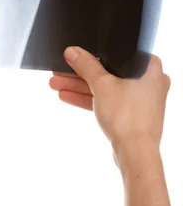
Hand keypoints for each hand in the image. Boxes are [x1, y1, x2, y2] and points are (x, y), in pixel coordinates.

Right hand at [49, 47, 170, 167]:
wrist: (135, 152)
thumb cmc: (129, 118)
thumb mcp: (102, 85)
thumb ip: (86, 66)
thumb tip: (73, 52)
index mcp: (149, 67)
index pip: (114, 54)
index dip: (90, 55)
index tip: (73, 57)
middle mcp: (149, 81)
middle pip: (108, 72)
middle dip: (80, 74)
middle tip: (60, 72)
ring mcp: (141, 99)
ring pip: (106, 88)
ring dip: (80, 87)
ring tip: (57, 84)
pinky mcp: (132, 114)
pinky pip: (108, 101)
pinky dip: (90, 99)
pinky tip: (68, 96)